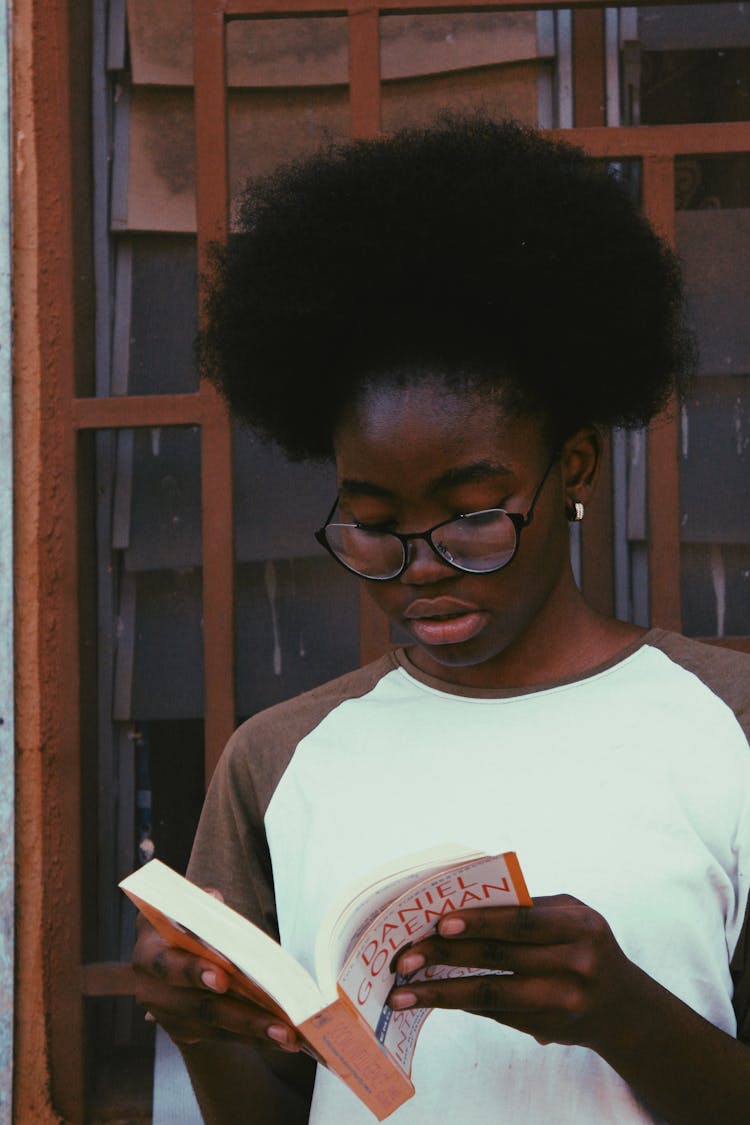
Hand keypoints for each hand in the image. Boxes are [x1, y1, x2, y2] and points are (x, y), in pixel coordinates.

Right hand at [132, 897, 300, 1053]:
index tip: (223, 979)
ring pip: (216, 1027)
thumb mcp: (185, 907)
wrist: (170, 950)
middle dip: (243, 1016)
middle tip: (279, 1024)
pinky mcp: (185, 1033)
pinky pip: (223, 1038)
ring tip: (291, 1035)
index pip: (168, 965)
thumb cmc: (186, 922)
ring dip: (256, 1032)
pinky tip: (283, 1037)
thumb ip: (200, 905)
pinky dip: (254, 1038)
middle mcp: (152, 991)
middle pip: (200, 1007)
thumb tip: (215, 902)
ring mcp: (168, 1017)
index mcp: (148, 953)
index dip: (193, 972)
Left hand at [388, 894, 637, 1050]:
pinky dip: (460, 1003)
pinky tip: (432, 997)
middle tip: (405, 957)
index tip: (439, 922)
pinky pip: (495, 1013)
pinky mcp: (548, 1028)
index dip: (479, 921)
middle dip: (445, 955)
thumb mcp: (570, 916)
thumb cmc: (585, 944)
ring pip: (490, 993)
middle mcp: (576, 964)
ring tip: (404, 993)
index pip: (521, 921)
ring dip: (441, 992)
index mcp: (580, 925)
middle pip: (499, 958)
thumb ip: (526, 908)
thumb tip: (461, 905)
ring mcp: (563, 1001)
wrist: (624, 1007)